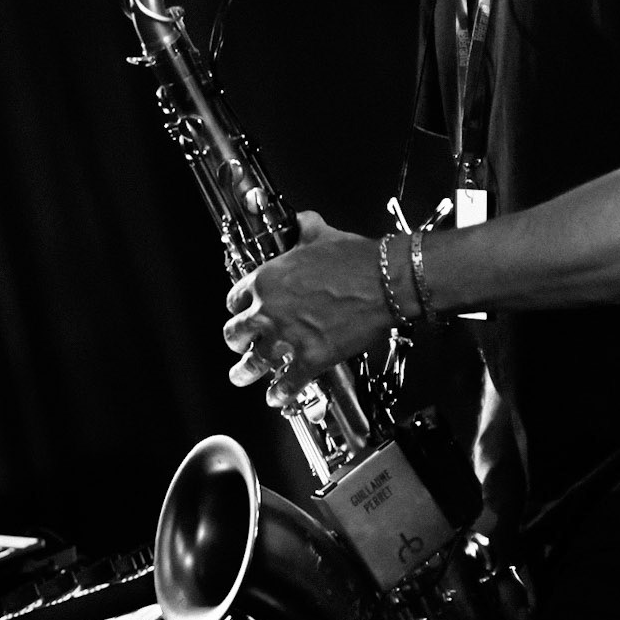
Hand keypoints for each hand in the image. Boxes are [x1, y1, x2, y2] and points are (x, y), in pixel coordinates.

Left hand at [223, 210, 392, 406]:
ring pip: (253, 363)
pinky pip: (287, 384)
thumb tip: (303, 222)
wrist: (384, 282)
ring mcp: (288, 338)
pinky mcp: (311, 359)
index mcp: (267, 280)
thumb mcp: (322, 235)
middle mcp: (270, 311)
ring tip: (240, 376)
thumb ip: (305, 230)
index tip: (241, 309)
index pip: (235, 297)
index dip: (238, 304)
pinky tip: (277, 397)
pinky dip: (280, 393)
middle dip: (236, 339)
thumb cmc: (356, 260)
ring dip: (244, 372)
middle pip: (236, 332)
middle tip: (238, 343)